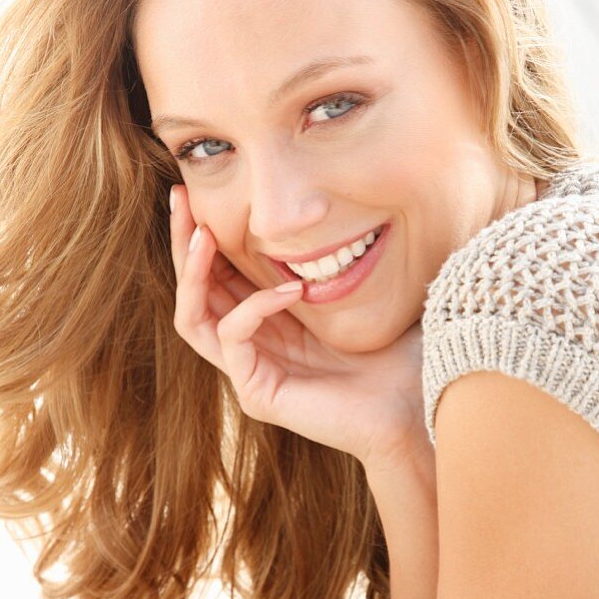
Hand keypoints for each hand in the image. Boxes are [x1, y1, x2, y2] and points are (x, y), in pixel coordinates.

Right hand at [169, 185, 434, 473]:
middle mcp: (251, 346)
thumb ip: (335, 252)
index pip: (217, 274)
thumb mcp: (361, 288)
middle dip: (184, 243)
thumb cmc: (400, 352)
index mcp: (269, 321)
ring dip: (193, 273)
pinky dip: (254, 308)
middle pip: (194, 292)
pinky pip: (234, 339)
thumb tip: (337, 190)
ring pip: (193, 319)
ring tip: (205, 235)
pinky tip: (291, 290)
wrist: (417, 407)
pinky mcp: (258, 393)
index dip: (203, 234)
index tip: (196, 191)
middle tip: (180, 199)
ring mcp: (250, 372)